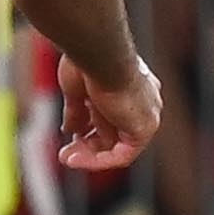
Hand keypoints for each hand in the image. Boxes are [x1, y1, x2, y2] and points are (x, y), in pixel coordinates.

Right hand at [54, 52, 162, 172]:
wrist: (100, 54)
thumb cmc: (90, 59)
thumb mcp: (77, 90)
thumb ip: (77, 112)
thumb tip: (71, 129)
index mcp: (128, 85)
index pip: (111, 115)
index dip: (89, 128)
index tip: (71, 135)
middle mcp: (142, 100)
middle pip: (115, 133)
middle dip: (88, 145)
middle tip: (67, 152)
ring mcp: (146, 114)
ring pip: (118, 146)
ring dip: (90, 155)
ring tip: (68, 157)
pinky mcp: (144, 128)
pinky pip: (123, 155)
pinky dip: (99, 160)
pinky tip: (79, 158)